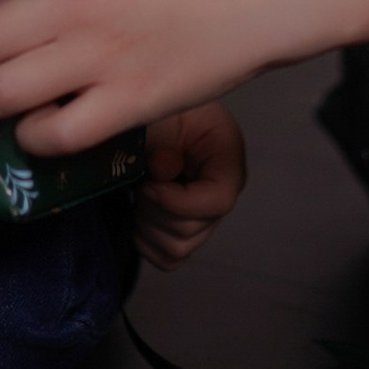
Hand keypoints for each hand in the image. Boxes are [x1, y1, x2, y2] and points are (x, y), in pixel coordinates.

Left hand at [134, 101, 244, 269]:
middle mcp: (223, 191)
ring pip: (178, 247)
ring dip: (148, 223)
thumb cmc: (162, 110)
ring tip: (140, 192)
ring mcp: (206, 215)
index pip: (218, 200)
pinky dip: (146, 240)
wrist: (152, 116)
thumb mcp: (162, 113)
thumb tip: (163, 169)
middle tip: (140, 181)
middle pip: (193, 229)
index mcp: (227, 156)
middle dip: (155, 209)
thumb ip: (163, 138)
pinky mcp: (187, 231)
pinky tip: (140, 211)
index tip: (147, 185)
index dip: (178, 201)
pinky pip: (168, 257)